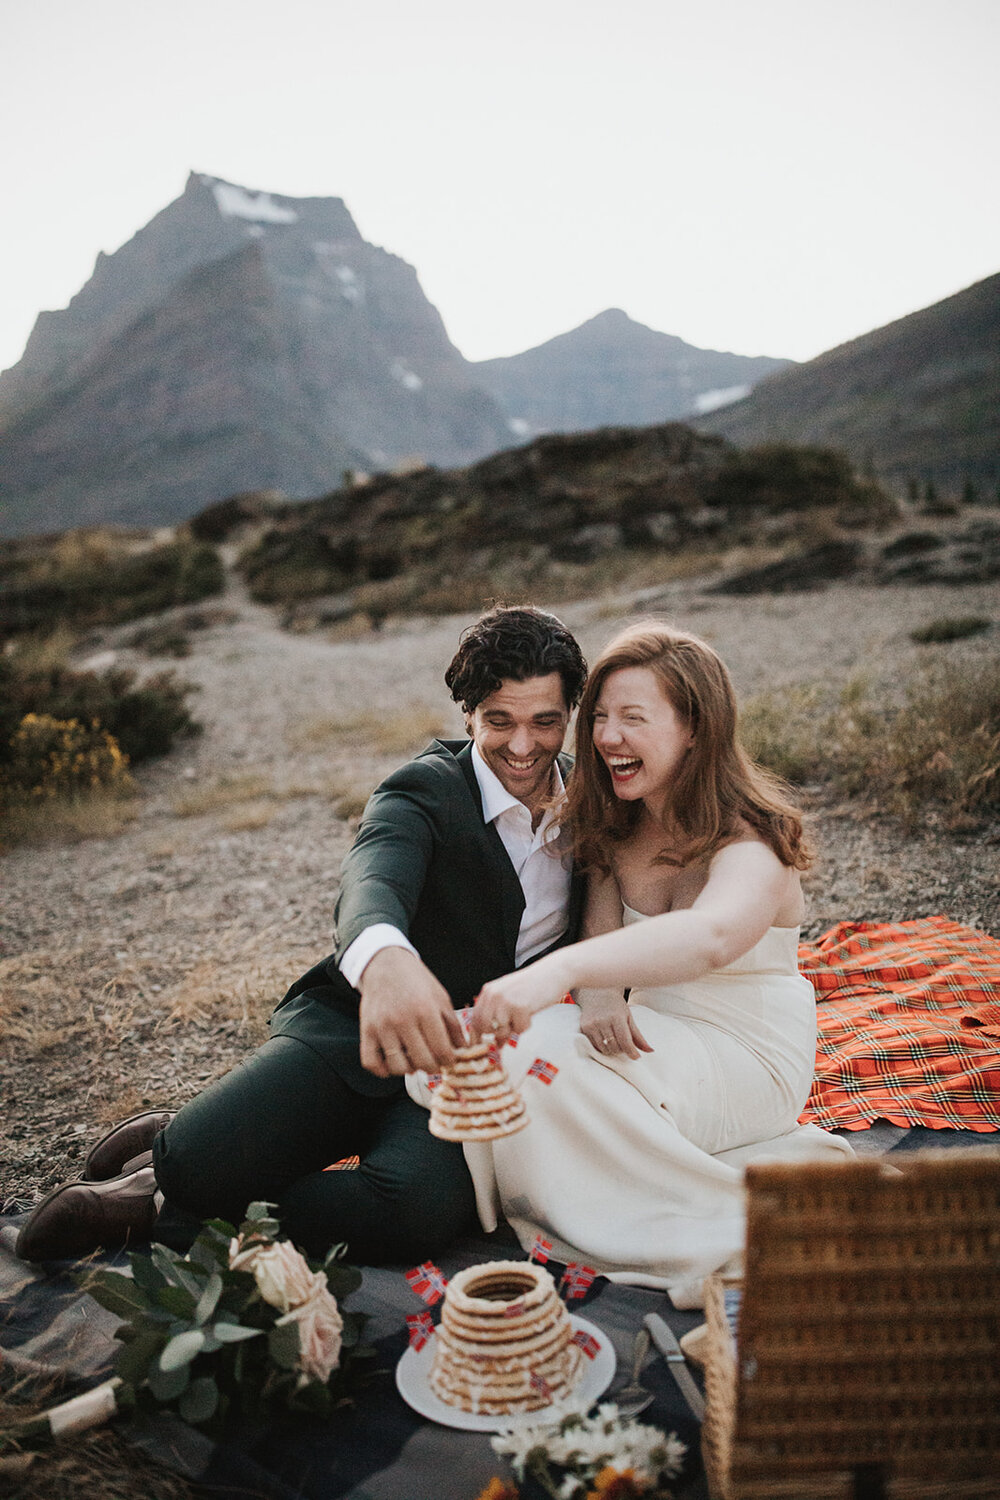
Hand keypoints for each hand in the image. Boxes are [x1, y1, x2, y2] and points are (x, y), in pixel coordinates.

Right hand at [358, 948, 464, 1076]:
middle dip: (432, 1067)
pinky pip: (371, 1062)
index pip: (442, 1050)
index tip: (450, 1061)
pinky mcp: (366, 1030)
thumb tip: (463, 1050)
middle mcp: (403, 1019)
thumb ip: (453, 1025)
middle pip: (422, 1061)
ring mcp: (382, 1026)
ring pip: (397, 1067)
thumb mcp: (440, 997)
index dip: (449, 1061)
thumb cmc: (416, 980)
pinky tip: (392, 1063)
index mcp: (425, 1010)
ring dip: (409, 1069)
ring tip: (414, 1060)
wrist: (385, 964)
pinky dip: (382, 1070)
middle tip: (434, 1063)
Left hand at [469, 953, 571, 1041]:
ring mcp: (505, 1001)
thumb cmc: (533, 986)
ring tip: (524, 1013)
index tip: (490, 1039)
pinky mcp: (519, 1007)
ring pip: (502, 1031)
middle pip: (484, 1027)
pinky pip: (519, 1029)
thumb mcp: (510, 998)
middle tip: (512, 1025)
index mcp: (488, 991)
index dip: (482, 1032)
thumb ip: (500, 1017)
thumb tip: (496, 1044)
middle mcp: (493, 995)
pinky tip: (531, 1011)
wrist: (553, 972)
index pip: (475, 1019)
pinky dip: (527, 1025)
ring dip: (515, 1028)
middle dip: (498, 1033)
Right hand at [578, 989, 652, 1059]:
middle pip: (614, 1047)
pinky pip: (593, 1046)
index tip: (636, 1057)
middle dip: (621, 1050)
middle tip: (623, 1044)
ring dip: (611, 1050)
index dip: (632, 1052)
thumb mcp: (629, 1017)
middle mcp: (602, 1021)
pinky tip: (604, 1040)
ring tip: (614, 1042)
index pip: (625, 1041)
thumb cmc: (615, 1006)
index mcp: (616, 1017)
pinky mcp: (583, 1028)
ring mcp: (591, 1025)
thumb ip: (638, 1036)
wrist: (596, 994)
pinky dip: (601, 1047)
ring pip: (603, 1049)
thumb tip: (650, 1051)